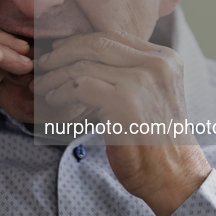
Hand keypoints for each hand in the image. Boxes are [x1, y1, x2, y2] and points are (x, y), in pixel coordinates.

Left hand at [33, 32, 211, 215]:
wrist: (175, 177)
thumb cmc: (156, 141)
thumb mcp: (149, 94)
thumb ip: (128, 72)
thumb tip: (84, 57)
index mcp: (165, 58)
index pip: (113, 37)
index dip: (80, 41)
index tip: (59, 51)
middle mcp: (157, 63)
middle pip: (97, 44)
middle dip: (63, 52)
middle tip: (43, 64)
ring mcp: (141, 81)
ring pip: (83, 65)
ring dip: (55, 76)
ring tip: (41, 85)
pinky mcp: (125, 102)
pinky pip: (79, 86)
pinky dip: (61, 92)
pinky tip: (53, 99)